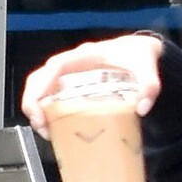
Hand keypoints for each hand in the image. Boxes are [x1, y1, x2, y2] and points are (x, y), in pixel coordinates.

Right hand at [21, 32, 164, 127]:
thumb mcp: (147, 67)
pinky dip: (46, 109)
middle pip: (39, 77)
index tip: (39, 106)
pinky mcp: (71, 83)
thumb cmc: (138, 56)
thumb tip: (142, 108)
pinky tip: (54, 128)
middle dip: (32, 101)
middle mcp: (72, 62)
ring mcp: (69, 72)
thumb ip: (149, 85)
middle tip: (40, 125)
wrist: (140, 50)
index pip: (57, 66)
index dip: (43, 85)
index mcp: (86, 56)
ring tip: (45, 131)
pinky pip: (50, 92)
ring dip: (36, 107)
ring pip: (40, 85)